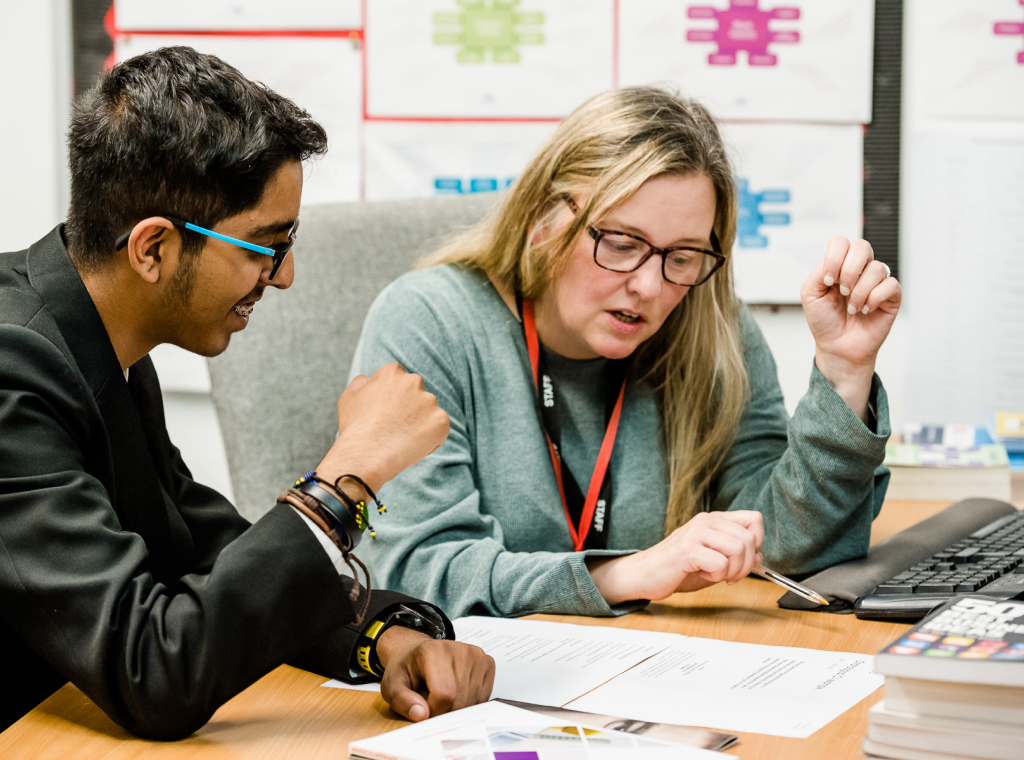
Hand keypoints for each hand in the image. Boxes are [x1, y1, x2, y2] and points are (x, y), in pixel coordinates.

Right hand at [317, 363, 449, 491]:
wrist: (366, 455)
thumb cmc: (355, 428)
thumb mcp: (349, 397)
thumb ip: (362, 382)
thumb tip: (371, 379)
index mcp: (392, 372)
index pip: (399, 380)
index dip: (393, 399)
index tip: (386, 414)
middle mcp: (414, 381)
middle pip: (416, 394)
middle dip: (409, 409)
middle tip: (395, 429)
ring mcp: (429, 401)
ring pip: (428, 412)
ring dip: (420, 423)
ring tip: (401, 441)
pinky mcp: (441, 421)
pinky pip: (438, 429)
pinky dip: (430, 439)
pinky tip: (411, 448)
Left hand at [376, 626, 494, 721]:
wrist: (418, 653)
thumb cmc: (407, 669)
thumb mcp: (393, 685)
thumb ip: (403, 701)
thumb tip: (421, 715)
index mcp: (433, 651)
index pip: (444, 694)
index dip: (433, 710)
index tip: (423, 707)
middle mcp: (459, 650)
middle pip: (460, 700)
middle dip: (445, 711)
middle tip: (431, 701)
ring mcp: (476, 655)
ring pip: (473, 701)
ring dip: (457, 707)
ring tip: (442, 694)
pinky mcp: (487, 662)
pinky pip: (483, 697)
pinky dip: (469, 702)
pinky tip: (457, 691)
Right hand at [587, 511, 763, 604]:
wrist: (644, 574)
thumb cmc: (678, 568)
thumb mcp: (713, 560)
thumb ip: (736, 557)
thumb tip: (759, 557)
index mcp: (714, 520)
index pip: (754, 519)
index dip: (757, 541)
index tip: (744, 559)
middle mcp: (706, 521)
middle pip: (749, 538)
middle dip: (746, 564)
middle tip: (729, 576)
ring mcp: (696, 533)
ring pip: (739, 548)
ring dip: (732, 571)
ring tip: (715, 575)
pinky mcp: (687, 549)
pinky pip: (720, 563)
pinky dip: (716, 576)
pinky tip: (701, 574)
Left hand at [800, 236, 901, 420]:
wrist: (837, 347)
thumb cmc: (825, 321)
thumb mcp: (811, 294)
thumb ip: (819, 272)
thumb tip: (836, 263)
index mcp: (840, 265)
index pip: (841, 242)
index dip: (834, 258)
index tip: (828, 281)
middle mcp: (860, 269)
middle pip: (862, 246)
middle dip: (848, 270)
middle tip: (841, 291)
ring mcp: (877, 281)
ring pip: (876, 268)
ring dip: (859, 292)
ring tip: (852, 308)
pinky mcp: (891, 296)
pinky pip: (889, 285)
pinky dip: (873, 299)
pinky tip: (866, 310)